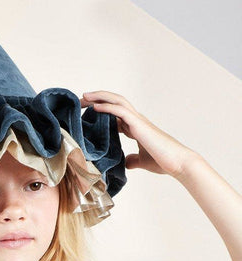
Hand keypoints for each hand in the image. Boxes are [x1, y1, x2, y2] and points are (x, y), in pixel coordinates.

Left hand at [80, 91, 197, 177]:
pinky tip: (95, 107)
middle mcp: (136, 120)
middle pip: (114, 102)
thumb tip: (126, 163)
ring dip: (99, 97)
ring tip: (84, 96)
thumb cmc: (164, 161)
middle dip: (96, 99)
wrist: (179, 163)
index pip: (115, 113)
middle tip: (80, 100)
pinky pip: (121, 111)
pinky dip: (107, 107)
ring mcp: (138, 120)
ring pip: (117, 101)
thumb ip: (133, 160)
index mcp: (135, 127)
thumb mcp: (142, 161)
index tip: (85, 112)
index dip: (100, 110)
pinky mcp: (140, 125)